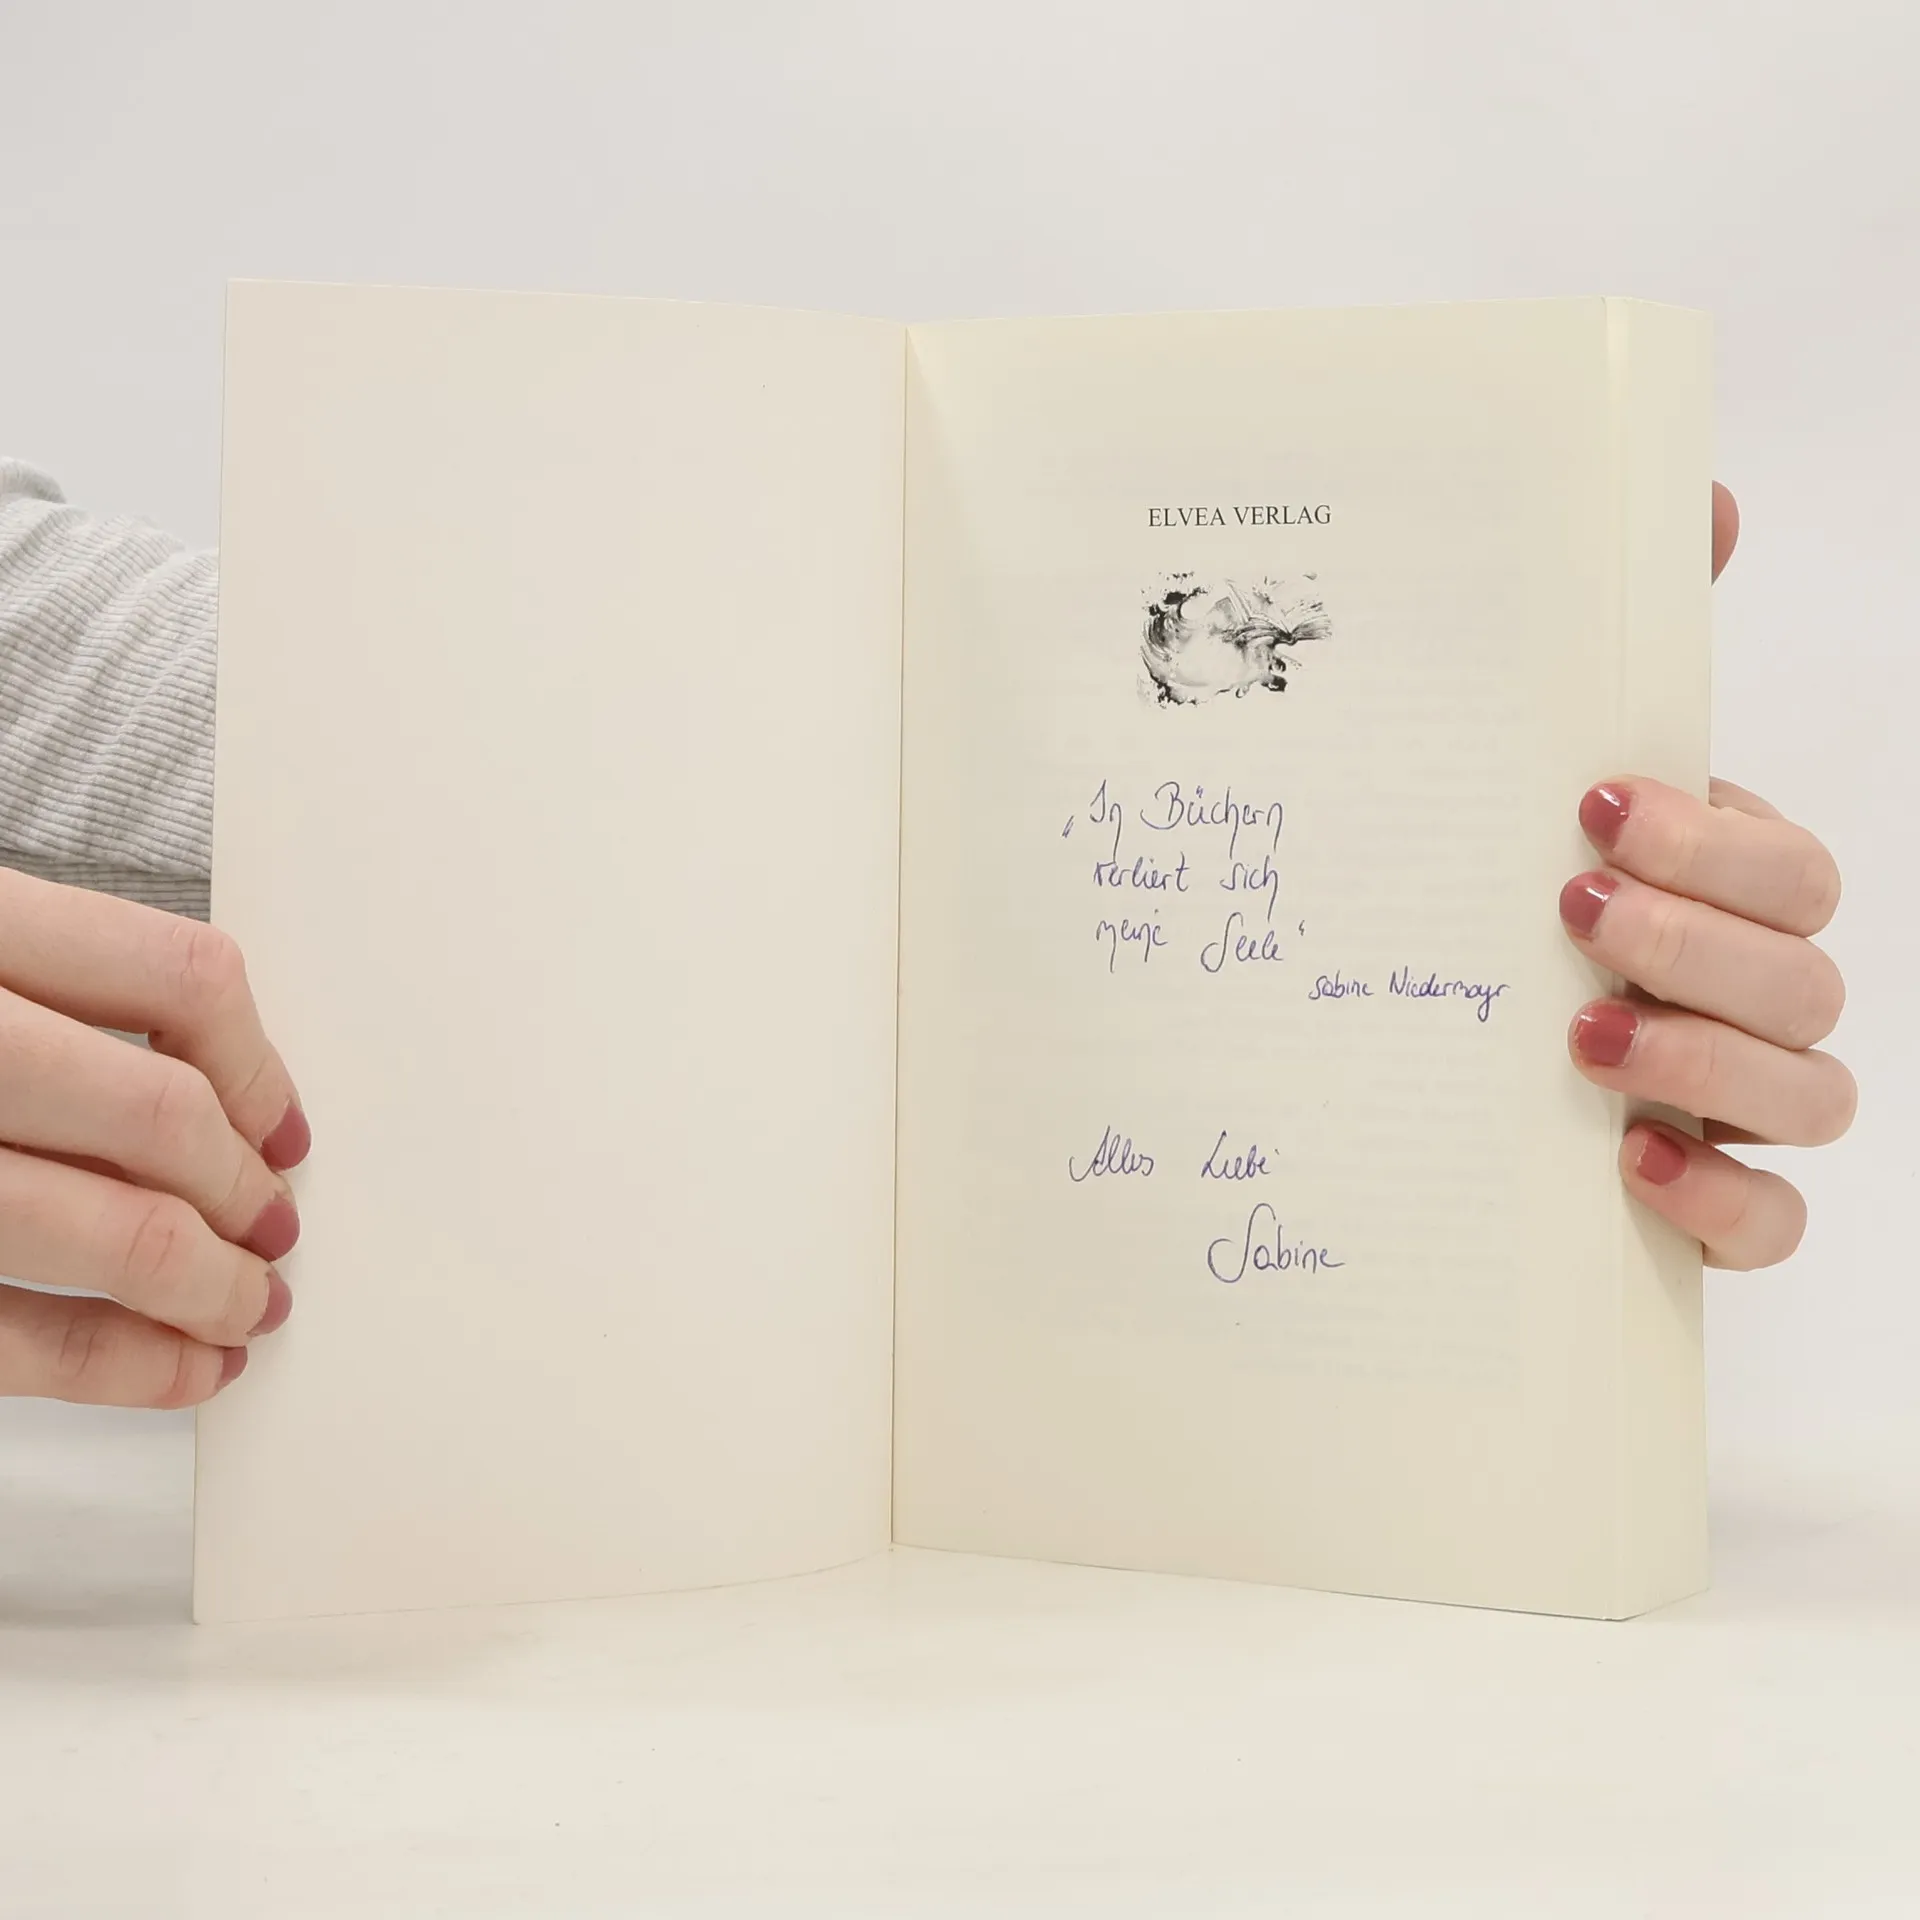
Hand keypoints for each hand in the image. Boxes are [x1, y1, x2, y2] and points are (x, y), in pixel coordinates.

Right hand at [0, 872, 308, 1405]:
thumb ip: (42, 986)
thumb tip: (215, 1097)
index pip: (178, 977)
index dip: (258, 1065)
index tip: (283, 1127)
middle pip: (158, 1116)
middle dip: (241, 1192)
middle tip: (273, 1229)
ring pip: (106, 1232)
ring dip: (208, 1285)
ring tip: (245, 1305)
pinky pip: (12, 1341)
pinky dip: (120, 1366)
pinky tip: (175, 1369)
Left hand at [1560, 483, 1853, 1268]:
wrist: (1421, 1061)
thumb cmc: (1495, 902)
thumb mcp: (1527, 782)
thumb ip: (1617, 653)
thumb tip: (1710, 494)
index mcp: (1719, 895)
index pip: (1787, 865)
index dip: (1715, 841)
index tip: (1593, 807)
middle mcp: (1749, 995)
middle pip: (1807, 969)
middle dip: (1699, 937)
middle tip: (1571, 911)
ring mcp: (1739, 1104)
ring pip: (1813, 1092)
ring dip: (1710, 1057)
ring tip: (1581, 1034)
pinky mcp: (1709, 1207)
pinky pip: (1774, 1222)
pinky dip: (1725, 1199)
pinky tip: (1634, 1161)